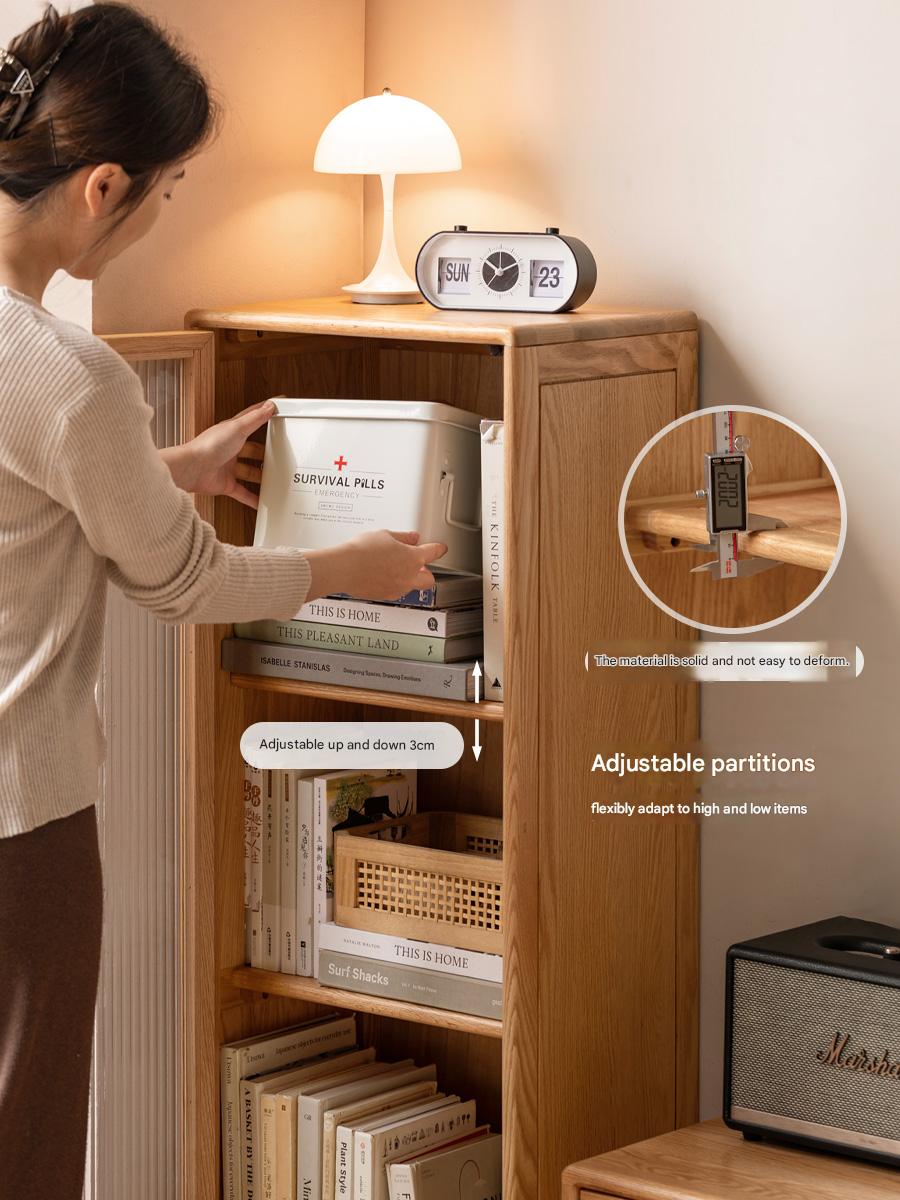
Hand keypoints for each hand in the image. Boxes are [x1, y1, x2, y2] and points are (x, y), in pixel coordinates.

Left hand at [160, 400, 274, 507]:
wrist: (192, 469)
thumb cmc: (208, 446)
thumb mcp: (237, 428)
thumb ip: (255, 418)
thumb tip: (269, 406)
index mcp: (231, 432)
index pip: (251, 420)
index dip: (263, 414)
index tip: (275, 409)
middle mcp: (229, 449)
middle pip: (252, 450)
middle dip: (265, 454)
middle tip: (280, 455)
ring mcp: (227, 467)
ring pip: (249, 472)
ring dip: (260, 476)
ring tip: (275, 479)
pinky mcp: (226, 484)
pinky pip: (242, 493)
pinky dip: (252, 498)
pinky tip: (261, 502)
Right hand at [305, 531, 448, 601]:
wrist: (344, 568)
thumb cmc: (362, 551)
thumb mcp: (384, 535)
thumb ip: (402, 537)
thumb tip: (411, 538)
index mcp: (412, 558)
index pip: (433, 553)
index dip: (439, 549)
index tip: (440, 548)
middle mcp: (409, 576)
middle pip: (429, 579)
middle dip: (427, 572)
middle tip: (418, 564)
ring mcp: (398, 588)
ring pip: (412, 586)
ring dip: (408, 578)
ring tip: (393, 567)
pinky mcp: (385, 596)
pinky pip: (396, 590)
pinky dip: (394, 583)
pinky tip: (382, 575)